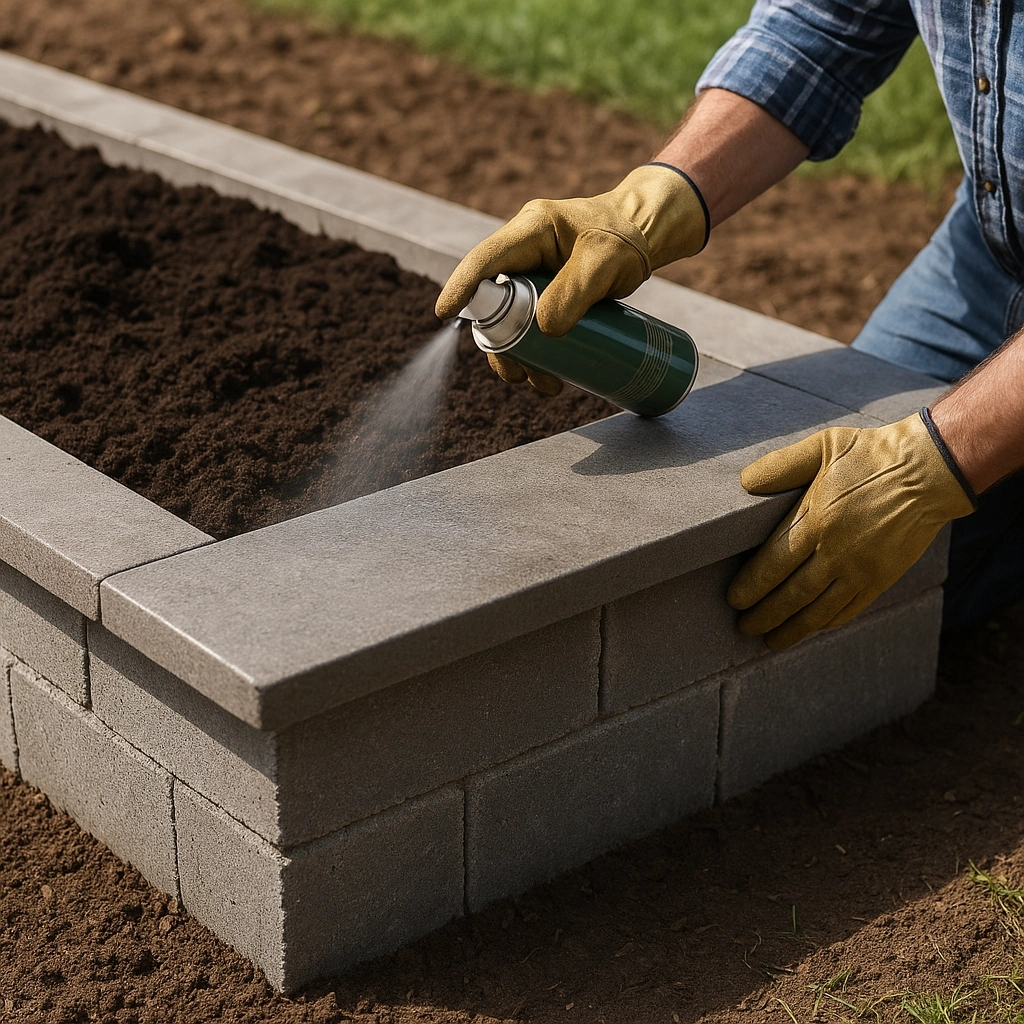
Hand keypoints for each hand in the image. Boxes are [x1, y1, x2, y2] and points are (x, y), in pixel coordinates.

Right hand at [435, 163, 708, 393]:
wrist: (644, 235)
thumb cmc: (624, 237)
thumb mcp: (605, 261)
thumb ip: (576, 291)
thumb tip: (544, 331)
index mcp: (531, 231)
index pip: (486, 260)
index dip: (463, 286)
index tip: (444, 313)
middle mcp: (524, 255)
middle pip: (495, 303)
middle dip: (501, 344)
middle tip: (518, 374)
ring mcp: (534, 277)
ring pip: (512, 323)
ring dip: (521, 358)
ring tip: (547, 385)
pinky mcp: (547, 296)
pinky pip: (531, 328)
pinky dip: (539, 355)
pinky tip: (555, 377)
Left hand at [727, 412, 976, 649]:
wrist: (930, 470)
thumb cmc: (872, 455)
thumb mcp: (822, 447)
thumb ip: (781, 466)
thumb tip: (745, 482)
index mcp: (816, 520)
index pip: (773, 564)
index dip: (751, 586)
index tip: (734, 600)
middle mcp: (836, 551)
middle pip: (792, 594)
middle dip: (765, 614)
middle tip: (744, 627)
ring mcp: (861, 568)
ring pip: (819, 609)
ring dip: (792, 628)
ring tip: (770, 640)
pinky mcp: (882, 577)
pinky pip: (850, 608)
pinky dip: (827, 622)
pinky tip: (812, 628)